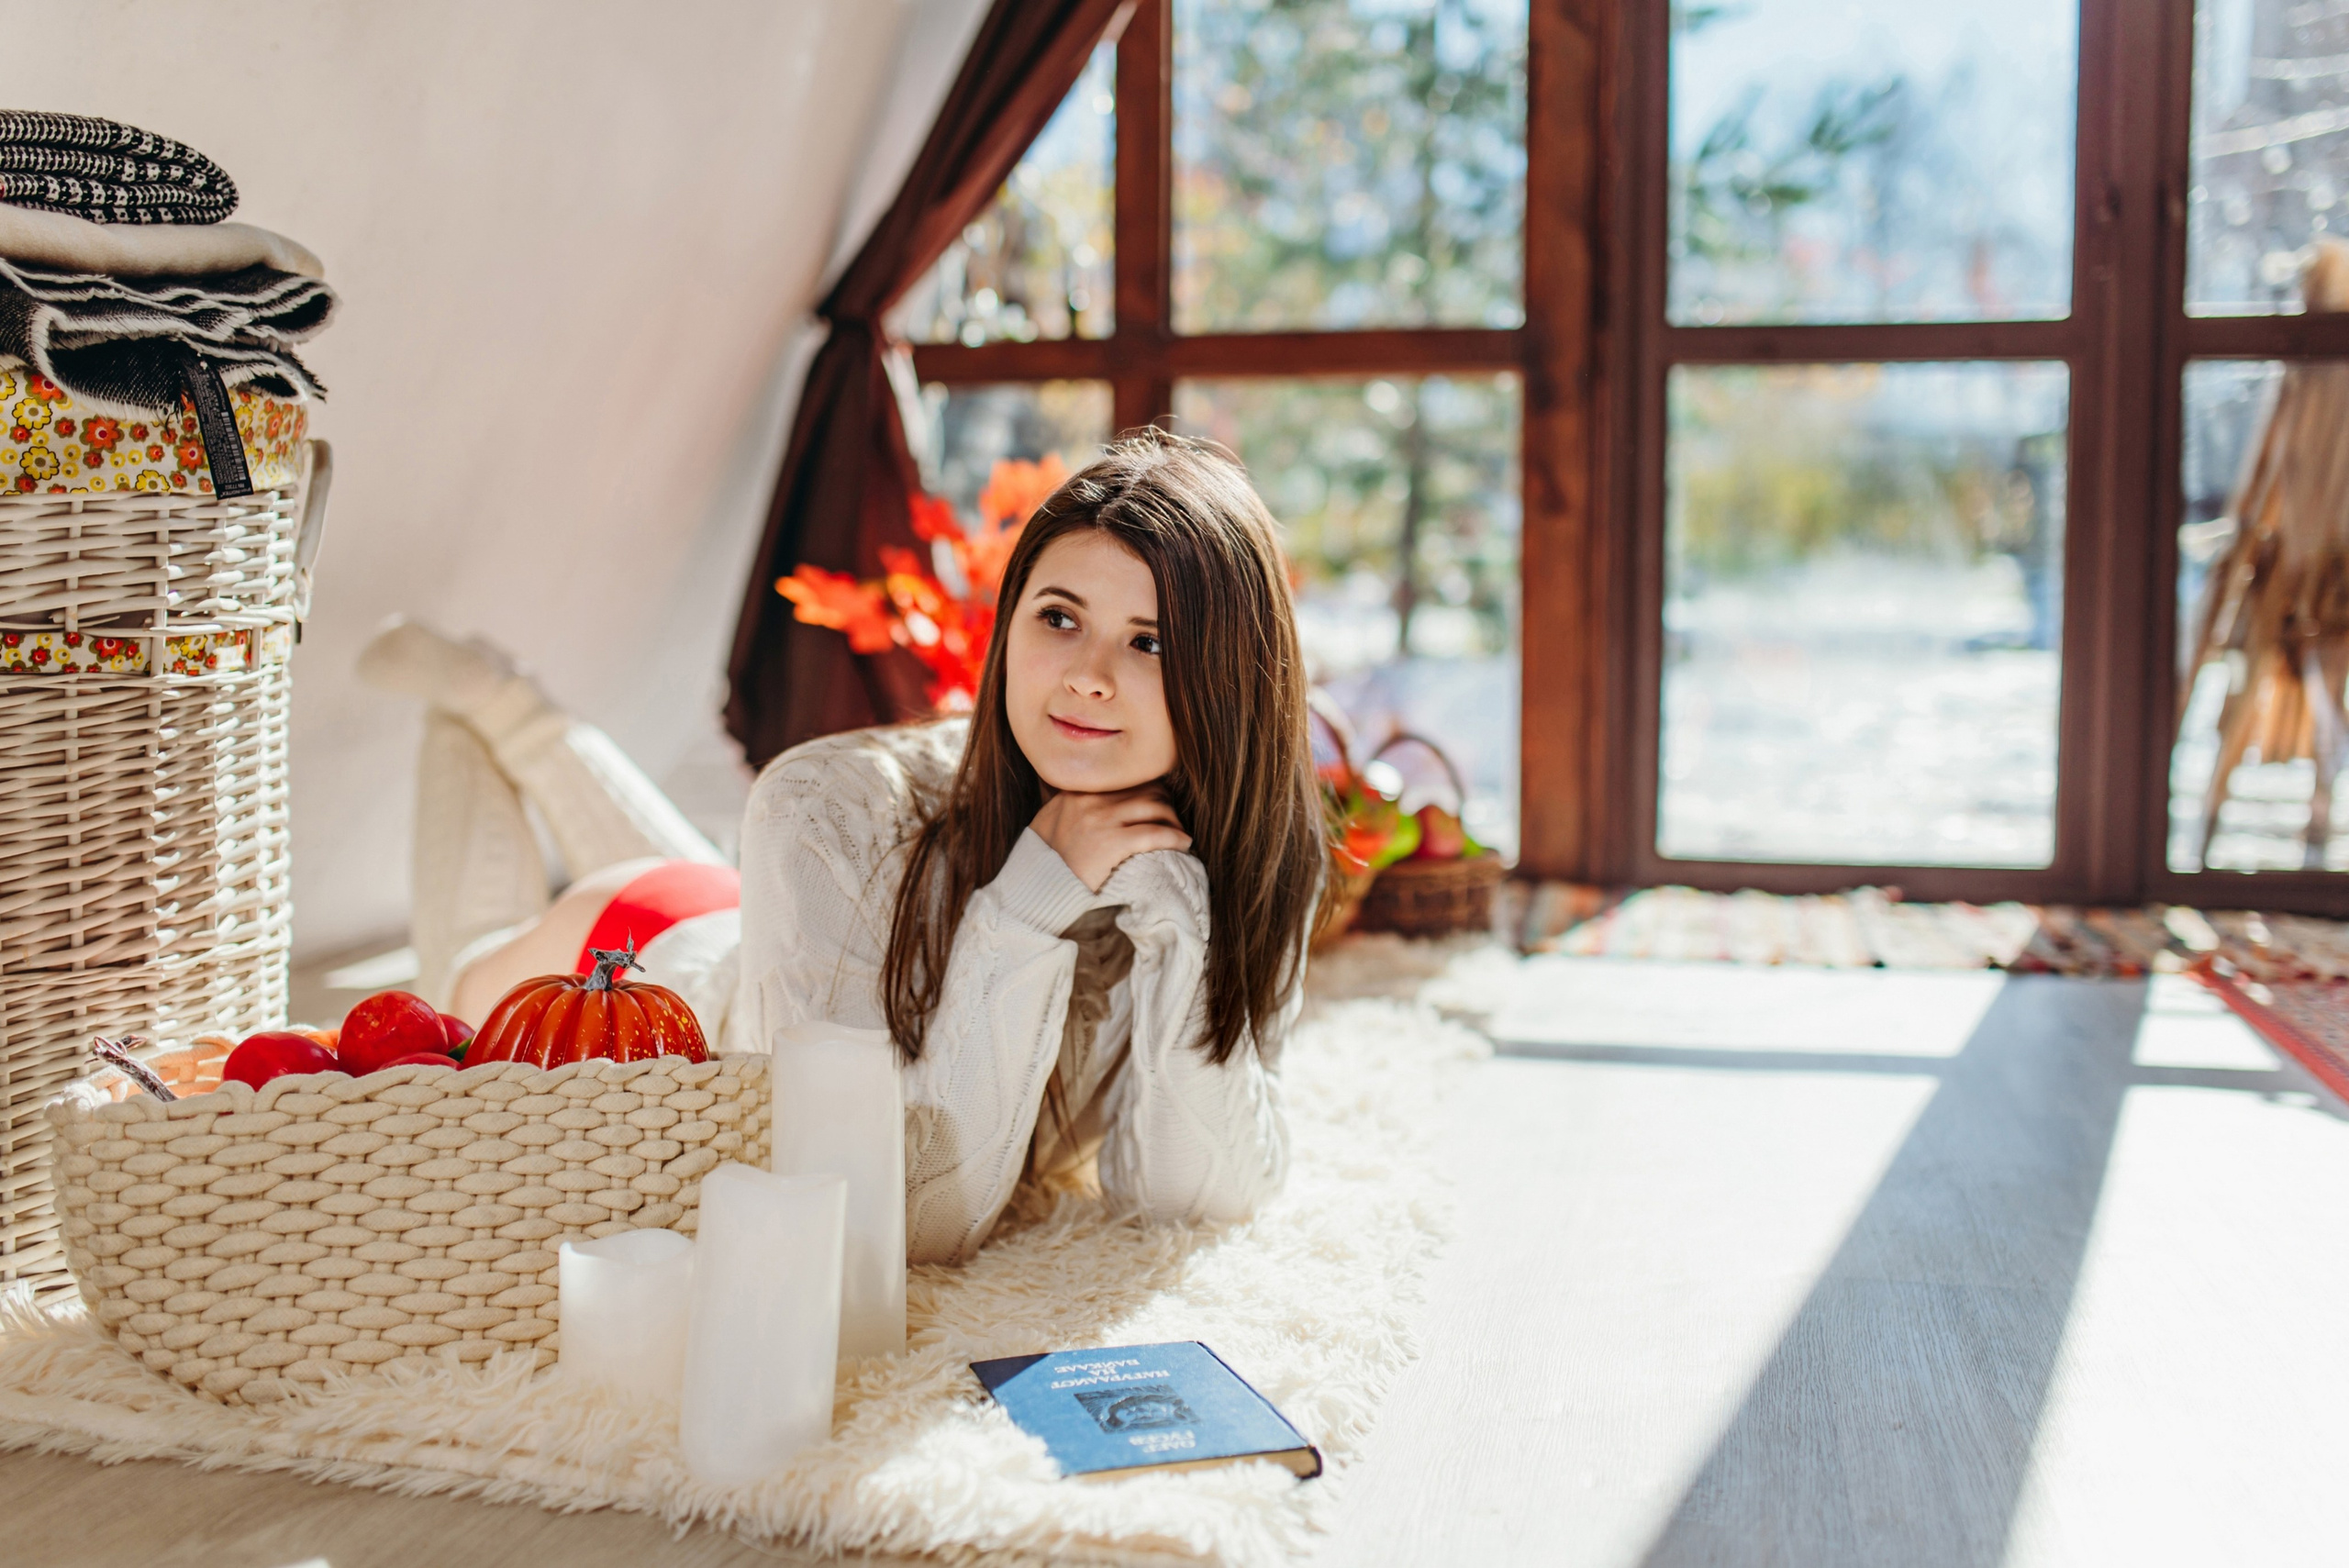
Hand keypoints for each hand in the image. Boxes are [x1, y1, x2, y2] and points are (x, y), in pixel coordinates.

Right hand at [1031, 784, 1190, 892]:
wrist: (1032, 888)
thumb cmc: (1042, 859)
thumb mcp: (1051, 819)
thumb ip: (1075, 803)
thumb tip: (1102, 800)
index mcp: (1078, 790)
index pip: (1126, 778)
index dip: (1148, 790)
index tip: (1158, 804)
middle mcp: (1091, 798)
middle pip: (1146, 788)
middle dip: (1166, 803)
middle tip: (1173, 820)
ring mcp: (1101, 819)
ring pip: (1156, 807)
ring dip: (1173, 820)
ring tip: (1179, 834)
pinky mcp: (1111, 843)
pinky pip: (1155, 833)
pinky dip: (1175, 837)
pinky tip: (1183, 844)